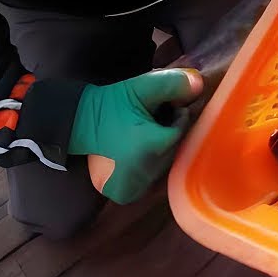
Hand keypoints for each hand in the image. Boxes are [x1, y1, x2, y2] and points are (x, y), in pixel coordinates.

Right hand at [69, 69, 202, 203]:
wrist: (78, 124)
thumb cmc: (112, 105)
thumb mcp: (142, 88)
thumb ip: (172, 83)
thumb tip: (199, 85)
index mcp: (152, 147)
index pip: (182, 131)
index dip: (176, 116)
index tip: (163, 107)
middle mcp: (146, 171)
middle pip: (175, 150)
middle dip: (170, 133)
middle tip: (153, 120)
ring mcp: (136, 186)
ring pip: (165, 164)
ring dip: (161, 150)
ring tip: (142, 135)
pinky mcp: (126, 193)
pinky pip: (152, 179)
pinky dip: (151, 165)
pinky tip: (137, 151)